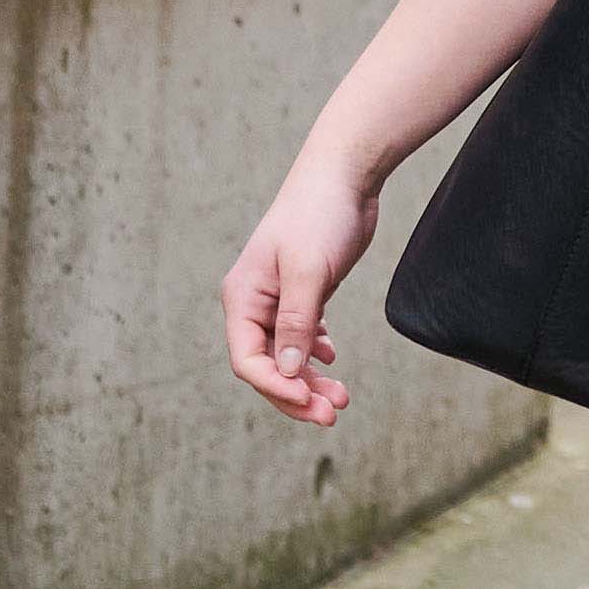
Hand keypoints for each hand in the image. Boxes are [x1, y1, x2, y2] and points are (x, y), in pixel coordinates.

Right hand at [222, 162, 380, 428]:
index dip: (276, 387)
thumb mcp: (308, 271)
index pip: (248, 360)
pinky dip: (315, 353)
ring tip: (341, 397)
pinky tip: (331, 358)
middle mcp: (255, 302)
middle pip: (267, 365)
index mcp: (243, 297)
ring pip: (287, 354)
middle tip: (333, 413)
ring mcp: (279, 298)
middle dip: (296, 393)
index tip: (310, 402)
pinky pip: (302, 335)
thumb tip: (286, 370)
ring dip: (310, 378)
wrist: (345, 175)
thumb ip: (297, 322)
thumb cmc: (320, 215)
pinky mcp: (304, 291)